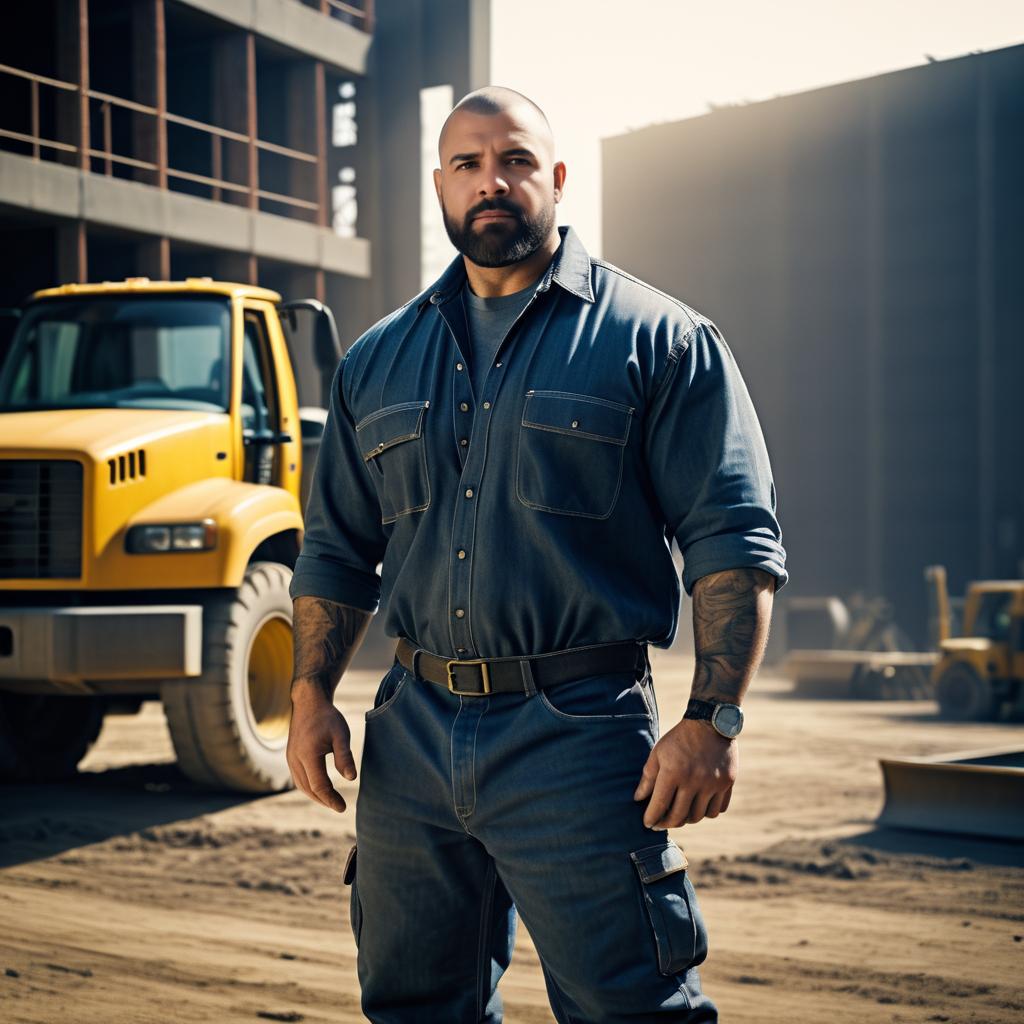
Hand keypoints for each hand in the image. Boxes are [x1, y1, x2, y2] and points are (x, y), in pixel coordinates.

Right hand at [286, 682, 357, 812]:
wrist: (308, 702)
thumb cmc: (327, 717)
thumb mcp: (341, 734)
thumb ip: (345, 756)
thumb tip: (351, 778)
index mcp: (307, 755)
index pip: (319, 786)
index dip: (331, 799)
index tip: (343, 807)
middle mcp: (295, 759)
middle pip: (308, 789)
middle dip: (324, 801)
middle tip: (340, 806)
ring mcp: (290, 758)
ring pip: (301, 785)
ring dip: (315, 796)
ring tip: (331, 801)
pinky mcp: (291, 756)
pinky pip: (298, 778)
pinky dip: (309, 787)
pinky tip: (320, 788)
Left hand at [633, 717, 736, 827]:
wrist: (710, 723)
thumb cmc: (679, 738)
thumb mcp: (658, 753)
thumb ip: (648, 777)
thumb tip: (638, 799)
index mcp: (673, 772)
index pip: (659, 805)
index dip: (651, 818)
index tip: (647, 824)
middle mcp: (694, 780)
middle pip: (679, 816)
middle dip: (666, 823)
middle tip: (660, 823)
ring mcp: (713, 783)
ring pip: (699, 816)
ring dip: (687, 819)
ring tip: (679, 814)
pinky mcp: (727, 783)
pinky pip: (717, 810)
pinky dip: (707, 812)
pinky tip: (698, 806)